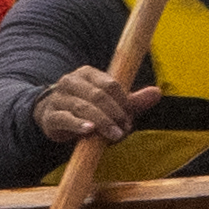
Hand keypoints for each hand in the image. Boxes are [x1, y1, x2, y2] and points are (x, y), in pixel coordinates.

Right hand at [34, 65, 153, 152]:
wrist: (53, 117)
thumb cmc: (88, 108)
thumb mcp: (111, 104)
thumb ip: (133, 101)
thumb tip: (157, 92)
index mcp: (87, 74)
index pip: (110, 84)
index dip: (123, 101)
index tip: (130, 117)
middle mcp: (71, 82)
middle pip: (97, 95)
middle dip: (114, 113)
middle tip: (125, 129)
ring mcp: (59, 98)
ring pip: (83, 107)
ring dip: (102, 122)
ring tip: (115, 134)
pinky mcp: (51, 116)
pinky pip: (65, 119)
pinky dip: (78, 124)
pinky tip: (89, 131)